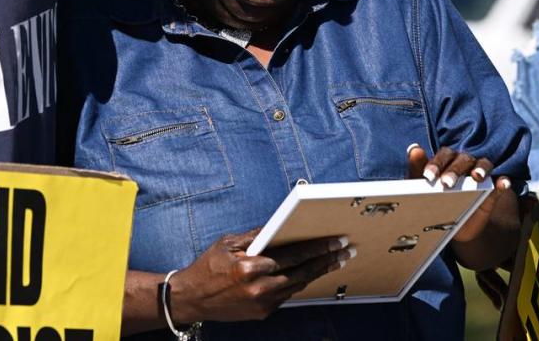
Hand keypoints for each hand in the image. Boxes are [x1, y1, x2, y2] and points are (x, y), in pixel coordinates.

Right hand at [169, 228, 353, 322]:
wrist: (192, 299)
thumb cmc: (207, 267)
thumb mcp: (226, 244)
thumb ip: (254, 237)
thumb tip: (277, 227)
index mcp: (250, 268)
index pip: (292, 256)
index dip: (316, 248)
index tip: (334, 242)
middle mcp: (259, 288)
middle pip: (302, 273)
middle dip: (326, 261)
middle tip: (345, 252)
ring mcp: (262, 303)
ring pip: (297, 285)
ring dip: (317, 272)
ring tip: (334, 261)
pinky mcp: (263, 313)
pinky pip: (286, 295)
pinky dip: (298, 282)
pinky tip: (309, 273)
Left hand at [407, 143, 511, 242]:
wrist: (452, 224)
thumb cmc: (432, 197)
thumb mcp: (421, 186)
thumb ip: (416, 167)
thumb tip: (414, 148)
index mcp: (446, 160)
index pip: (443, 155)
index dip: (436, 164)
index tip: (428, 177)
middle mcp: (464, 164)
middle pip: (463, 159)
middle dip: (454, 170)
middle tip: (447, 184)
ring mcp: (480, 177)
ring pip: (484, 164)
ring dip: (481, 169)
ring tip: (477, 177)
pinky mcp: (492, 192)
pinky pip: (500, 183)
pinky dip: (502, 182)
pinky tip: (503, 183)